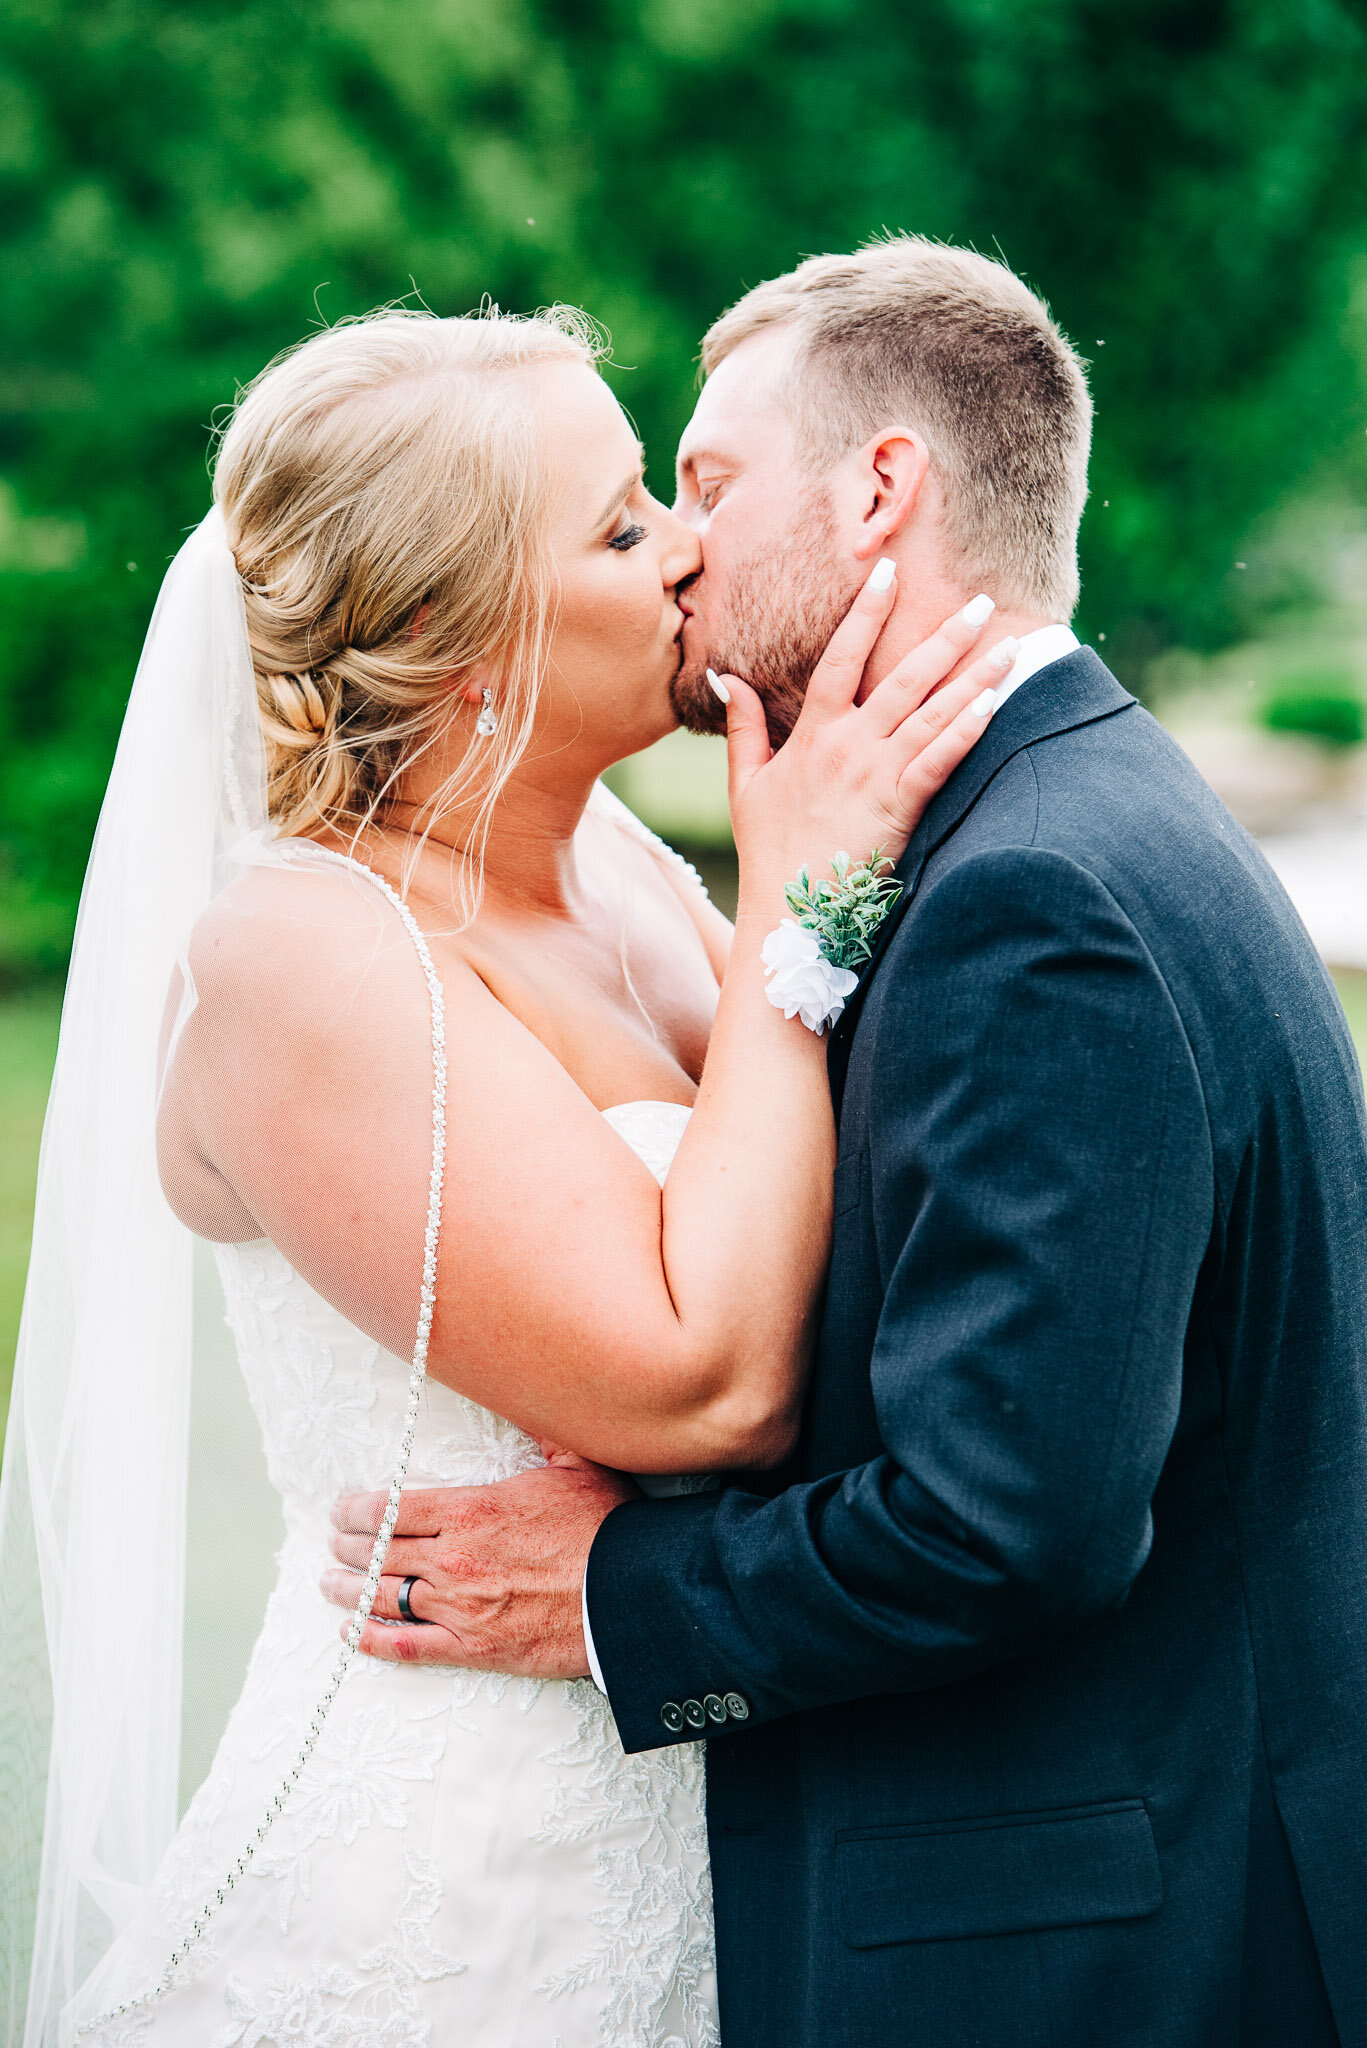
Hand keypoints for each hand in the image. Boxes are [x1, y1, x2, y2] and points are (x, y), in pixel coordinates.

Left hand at [322, 1448, 637, 1674]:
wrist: (632, 1595)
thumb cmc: (608, 1527)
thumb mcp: (578, 1464)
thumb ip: (544, 1433)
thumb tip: (532, 1393)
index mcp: (472, 1510)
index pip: (393, 1508)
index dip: (359, 1510)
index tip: (341, 1510)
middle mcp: (455, 1558)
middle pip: (382, 1552)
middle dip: (351, 1546)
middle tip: (334, 1544)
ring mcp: (460, 1607)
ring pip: (384, 1597)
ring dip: (349, 1589)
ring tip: (330, 1584)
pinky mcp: (473, 1647)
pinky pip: (408, 1646)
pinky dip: (373, 1640)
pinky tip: (351, 1633)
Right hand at [721, 565, 1017, 897]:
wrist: (788, 908)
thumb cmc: (769, 850)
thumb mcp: (745, 783)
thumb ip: (742, 726)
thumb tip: (725, 677)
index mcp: (813, 734)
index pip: (841, 656)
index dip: (866, 612)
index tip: (888, 572)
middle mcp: (848, 745)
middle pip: (904, 676)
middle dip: (947, 635)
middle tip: (981, 601)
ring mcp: (875, 774)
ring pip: (932, 712)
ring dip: (975, 676)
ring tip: (1010, 646)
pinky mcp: (899, 806)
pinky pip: (939, 759)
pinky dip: (966, 730)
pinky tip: (993, 703)